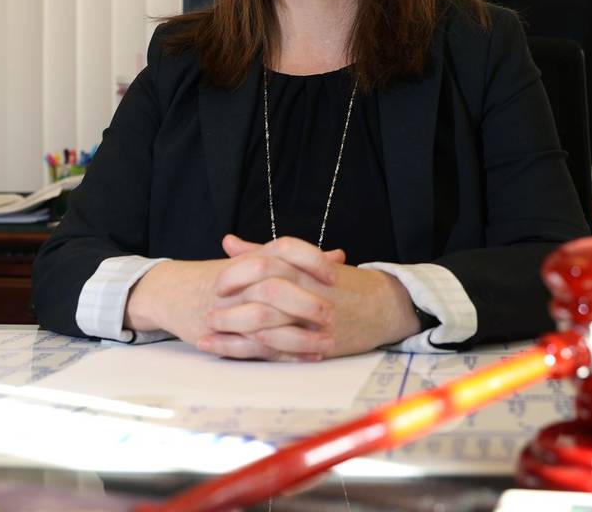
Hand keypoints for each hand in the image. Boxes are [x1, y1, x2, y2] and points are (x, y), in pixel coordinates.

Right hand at [122, 237, 344, 353]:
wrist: (172, 291)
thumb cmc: (222, 278)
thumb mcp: (257, 262)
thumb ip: (299, 261)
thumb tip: (339, 256)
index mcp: (253, 259)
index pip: (285, 250)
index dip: (312, 262)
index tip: (334, 276)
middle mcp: (242, 282)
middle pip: (278, 288)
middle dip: (307, 303)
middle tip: (333, 314)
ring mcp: (233, 309)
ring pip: (270, 322)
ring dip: (302, 335)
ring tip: (328, 342)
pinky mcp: (227, 334)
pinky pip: (259, 346)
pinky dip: (287, 352)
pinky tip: (310, 356)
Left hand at [199, 235, 420, 360]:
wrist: (385, 307)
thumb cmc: (342, 284)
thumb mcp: (308, 263)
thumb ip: (265, 252)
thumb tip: (228, 242)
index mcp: (308, 266)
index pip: (270, 260)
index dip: (241, 269)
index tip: (221, 279)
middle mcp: (312, 290)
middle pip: (266, 289)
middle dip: (234, 298)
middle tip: (212, 303)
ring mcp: (315, 319)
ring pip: (267, 321)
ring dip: (232, 326)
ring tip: (206, 329)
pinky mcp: (315, 345)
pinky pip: (274, 349)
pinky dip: (242, 349)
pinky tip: (219, 348)